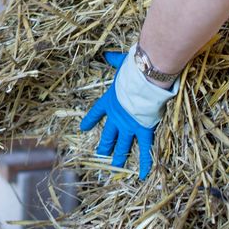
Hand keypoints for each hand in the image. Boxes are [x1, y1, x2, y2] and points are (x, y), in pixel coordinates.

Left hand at [79, 47, 177, 179]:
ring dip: (119, 157)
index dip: (90, 120)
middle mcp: (117, 117)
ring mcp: (129, 126)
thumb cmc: (133, 71)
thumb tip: (108, 54)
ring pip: (122, 146)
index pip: (96, 113)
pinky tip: (142, 175)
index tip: (83, 127)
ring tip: (115, 167)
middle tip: (101, 153)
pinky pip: (144, 150)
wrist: (145, 80)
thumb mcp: (121, 64)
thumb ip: (114, 60)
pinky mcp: (143, 130)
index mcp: (110, 101)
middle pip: (109, 135)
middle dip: (105, 145)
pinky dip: (144, 162)